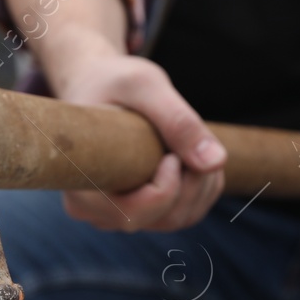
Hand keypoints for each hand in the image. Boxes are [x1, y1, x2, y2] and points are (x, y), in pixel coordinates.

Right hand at [49, 29, 226, 231]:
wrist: (97, 84)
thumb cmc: (113, 81)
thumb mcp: (143, 86)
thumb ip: (177, 119)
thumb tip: (216, 162)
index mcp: (83, 191)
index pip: (135, 214)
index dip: (167, 187)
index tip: (170, 151)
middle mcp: (98, 213)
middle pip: (165, 217)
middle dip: (194, 179)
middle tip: (189, 137)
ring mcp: (120, 215)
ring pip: (180, 217)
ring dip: (202, 181)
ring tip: (190, 141)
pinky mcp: (142, 210)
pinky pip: (186, 212)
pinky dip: (203, 185)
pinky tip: (192, 153)